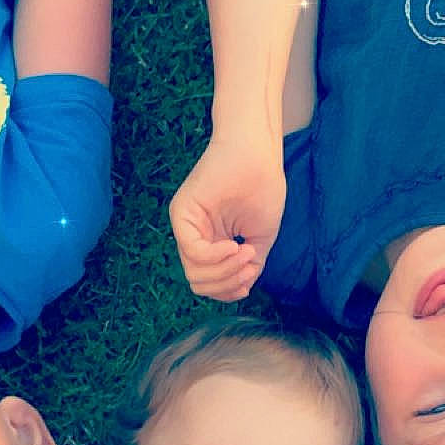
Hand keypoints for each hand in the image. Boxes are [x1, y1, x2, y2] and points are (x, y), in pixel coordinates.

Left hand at [169, 137, 286, 300]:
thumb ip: (248, 267)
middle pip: (199, 283)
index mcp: (210, 242)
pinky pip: (193, 252)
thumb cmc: (263, 188)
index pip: (208, 282)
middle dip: (228, 282)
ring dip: (225, 271)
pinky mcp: (182, 213)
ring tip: (247, 253)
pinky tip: (235, 246)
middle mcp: (194, 236)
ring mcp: (186, 225)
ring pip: (194, 273)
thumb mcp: (259, 239)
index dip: (228, 290)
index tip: (250, 277)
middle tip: (250, 265)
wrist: (259, 155)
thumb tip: (239, 290)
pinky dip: (217, 257)